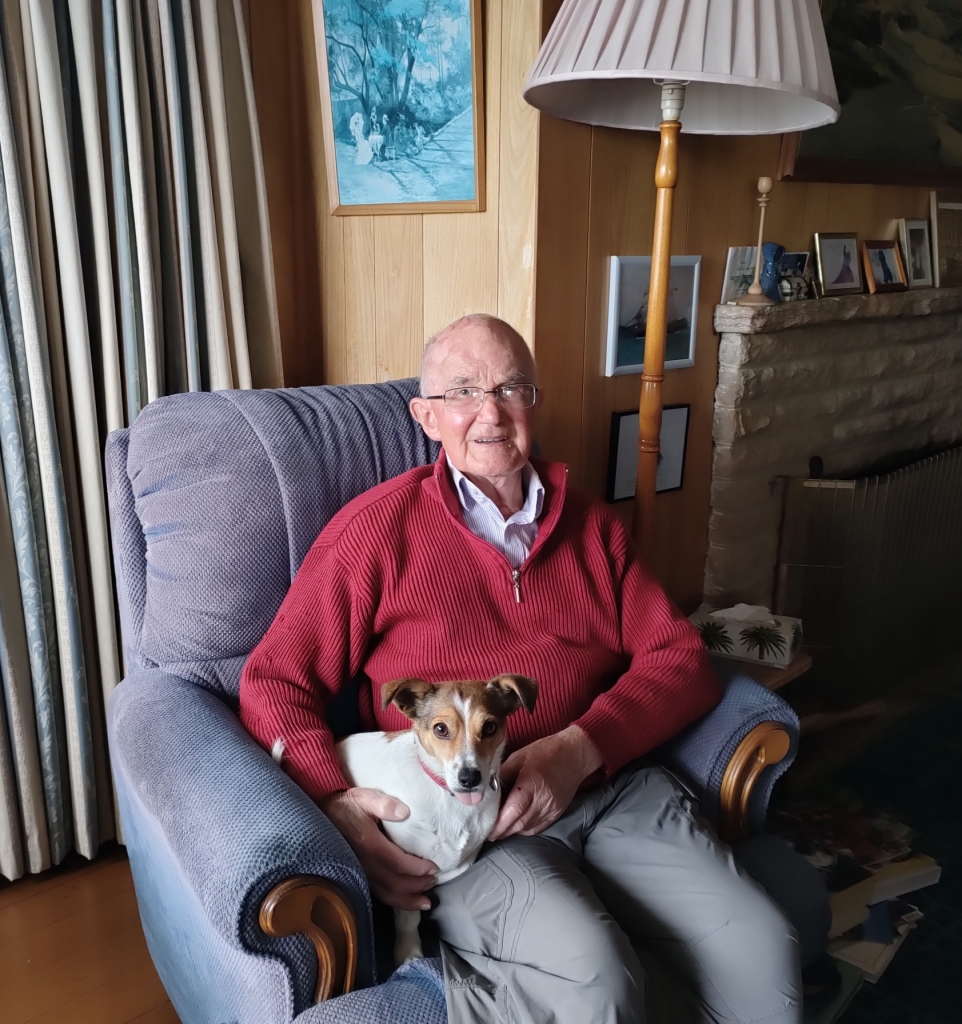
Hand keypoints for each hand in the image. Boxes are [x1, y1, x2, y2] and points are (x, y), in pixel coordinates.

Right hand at [319, 788, 437, 910]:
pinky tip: (405, 902)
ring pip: (385, 894)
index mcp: (369, 843)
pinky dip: (393, 901)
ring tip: (426, 902)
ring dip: (407, 900)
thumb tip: (405, 812)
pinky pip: (377, 894)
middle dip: (417, 886)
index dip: (417, 869)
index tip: (433, 867)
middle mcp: (364, 863)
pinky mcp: (356, 876)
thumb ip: (384, 803)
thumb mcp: (364, 797)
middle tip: (434, 880)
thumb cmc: (347, 806)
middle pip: (394, 883)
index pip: (397, 863)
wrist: (322, 816)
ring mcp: (359, 872)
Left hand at [488, 725, 602, 840]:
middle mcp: (543, 799)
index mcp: (531, 783)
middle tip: (488, 833)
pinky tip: (516, 828)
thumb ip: (503, 773)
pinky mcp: (557, 813)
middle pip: (520, 823)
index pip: (513, 810)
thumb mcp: (519, 756)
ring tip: (499, 831)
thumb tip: (488, 789)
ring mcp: (551, 808)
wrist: (575, 754)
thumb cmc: (546, 751)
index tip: (487, 828)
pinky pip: (538, 827)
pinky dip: (525, 830)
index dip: (499, 823)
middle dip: (502, 831)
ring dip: (512, 832)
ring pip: (528, 828)